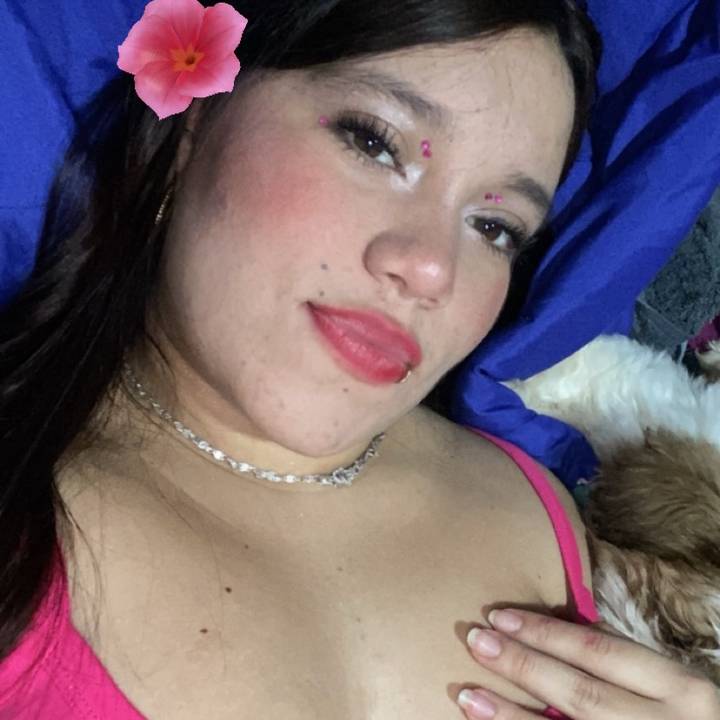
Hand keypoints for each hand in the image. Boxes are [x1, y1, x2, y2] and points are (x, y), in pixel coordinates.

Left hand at [456, 608, 719, 718]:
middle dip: (522, 665)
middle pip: (579, 692)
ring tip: (468, 694)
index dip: (545, 632)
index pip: (598, 651)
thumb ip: (618, 661)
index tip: (499, 616)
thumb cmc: (676, 715)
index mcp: (679, 688)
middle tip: (476, 640)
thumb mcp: (664, 685)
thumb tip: (547, 627)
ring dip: (510, 717)